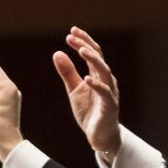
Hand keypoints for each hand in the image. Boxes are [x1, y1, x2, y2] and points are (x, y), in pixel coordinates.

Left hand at [53, 27, 122, 155]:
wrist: (99, 135)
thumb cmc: (89, 111)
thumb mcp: (74, 90)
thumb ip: (68, 72)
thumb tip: (57, 52)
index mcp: (98, 74)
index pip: (92, 53)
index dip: (83, 41)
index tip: (71, 31)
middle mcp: (106, 80)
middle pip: (98, 57)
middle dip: (85, 45)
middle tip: (72, 36)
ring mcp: (110, 92)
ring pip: (104, 71)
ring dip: (93, 60)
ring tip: (81, 50)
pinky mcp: (110, 106)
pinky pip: (105, 92)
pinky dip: (96, 85)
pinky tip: (87, 79)